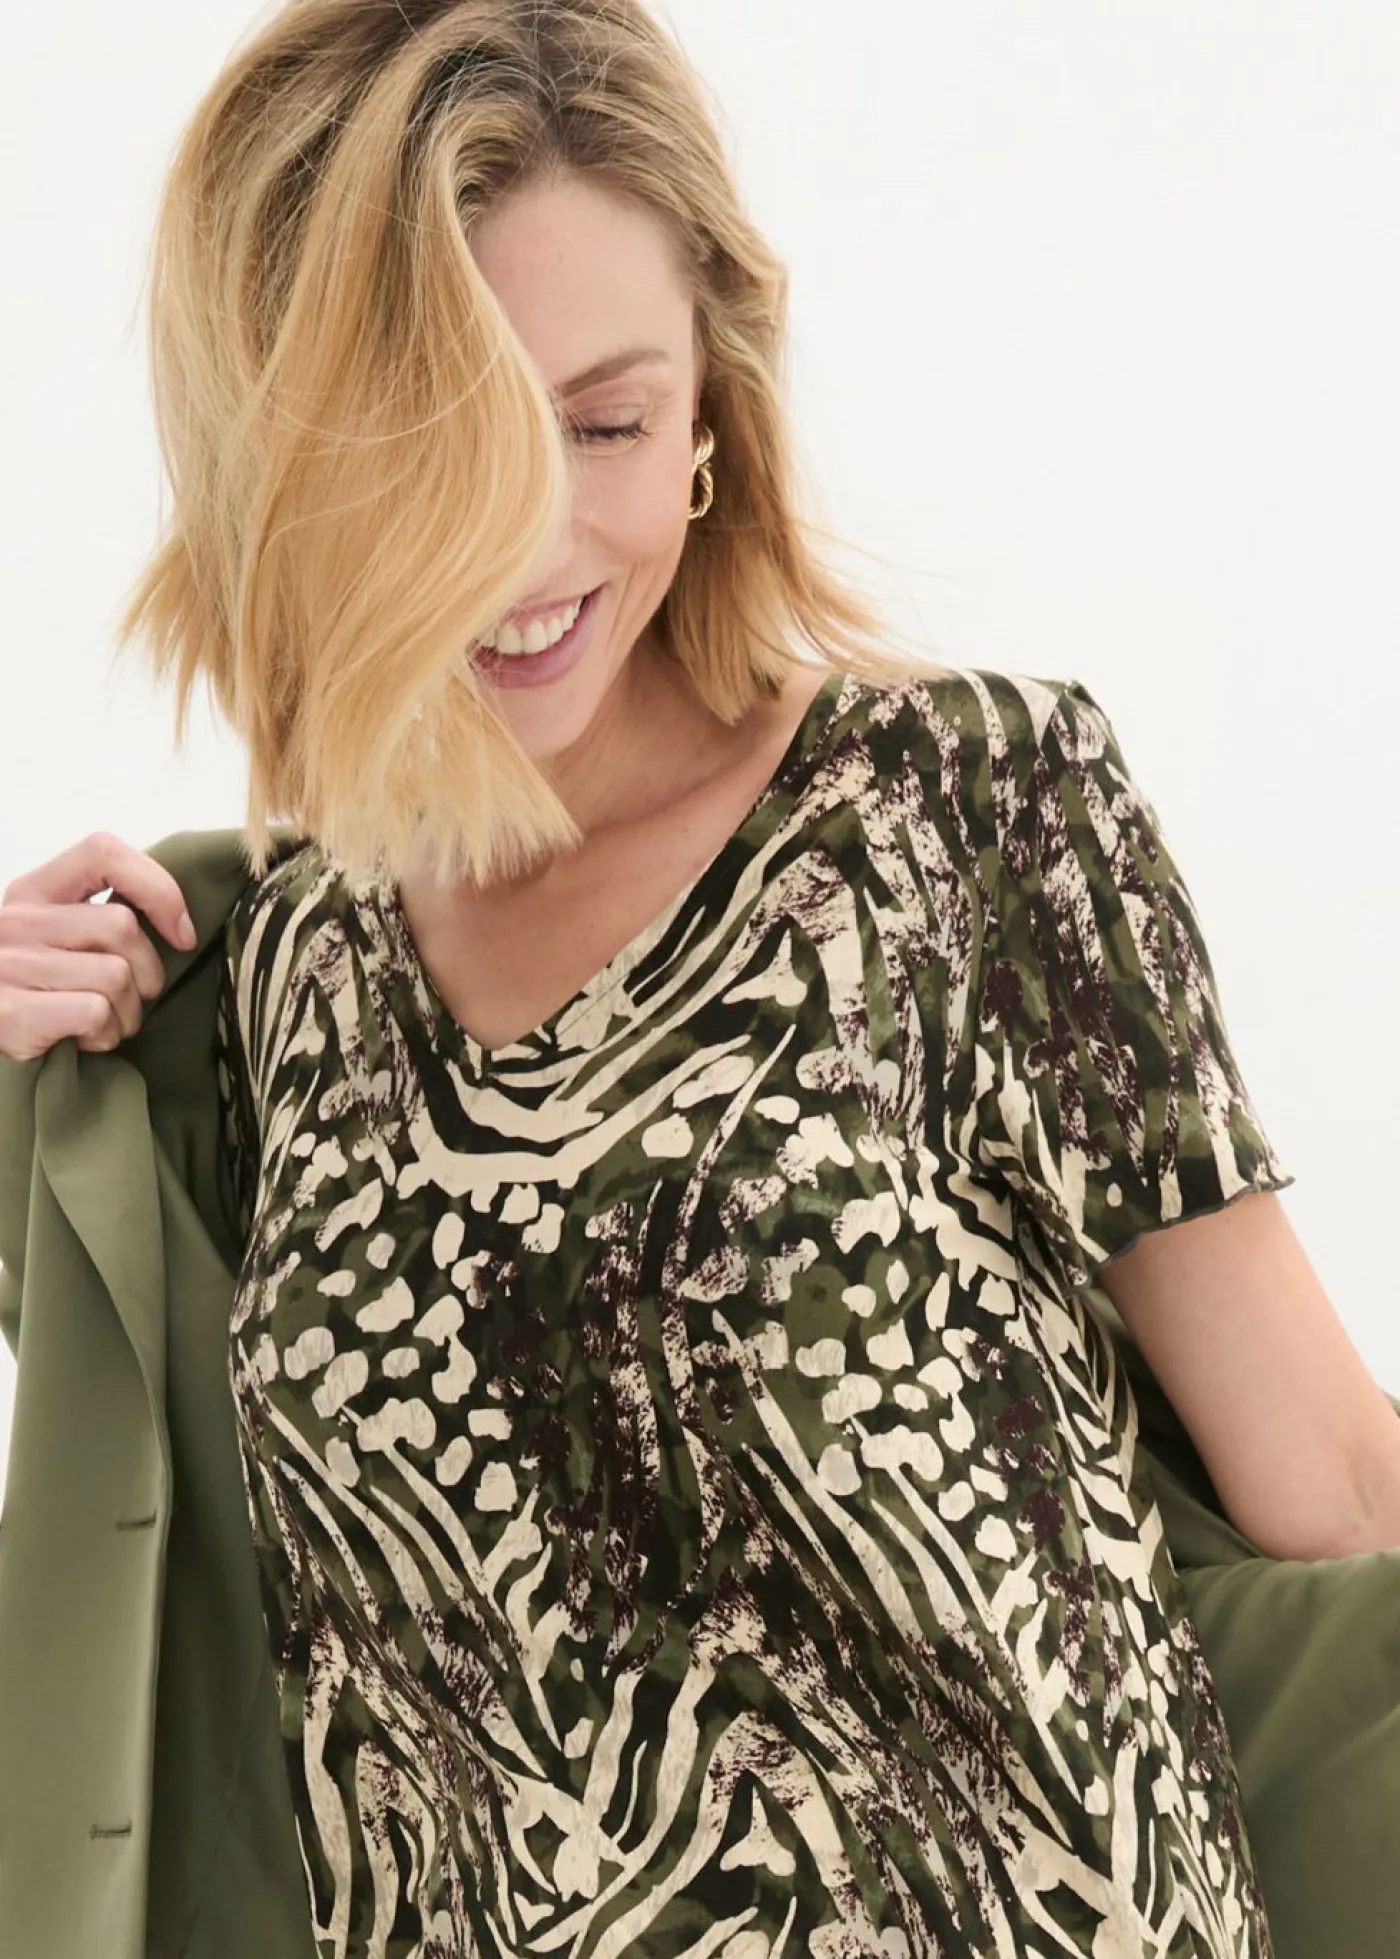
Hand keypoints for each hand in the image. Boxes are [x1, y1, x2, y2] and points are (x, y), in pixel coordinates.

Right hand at [0, 832, 197, 1060]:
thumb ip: (98, 915)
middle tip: (132, 998)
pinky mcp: (14, 1012)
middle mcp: (18, 920)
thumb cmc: (35, 986)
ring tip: (104, 1021)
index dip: (158, 888)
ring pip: (116, 976)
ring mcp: (12, 965)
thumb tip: (178, 924)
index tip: (181, 934)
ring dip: (127, 1013)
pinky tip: (84, 1038)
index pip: (103, 853)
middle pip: (122, 926)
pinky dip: (105, 1035)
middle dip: (148, 974)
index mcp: (33, 891)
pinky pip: (96, 1013)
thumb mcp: (54, 934)